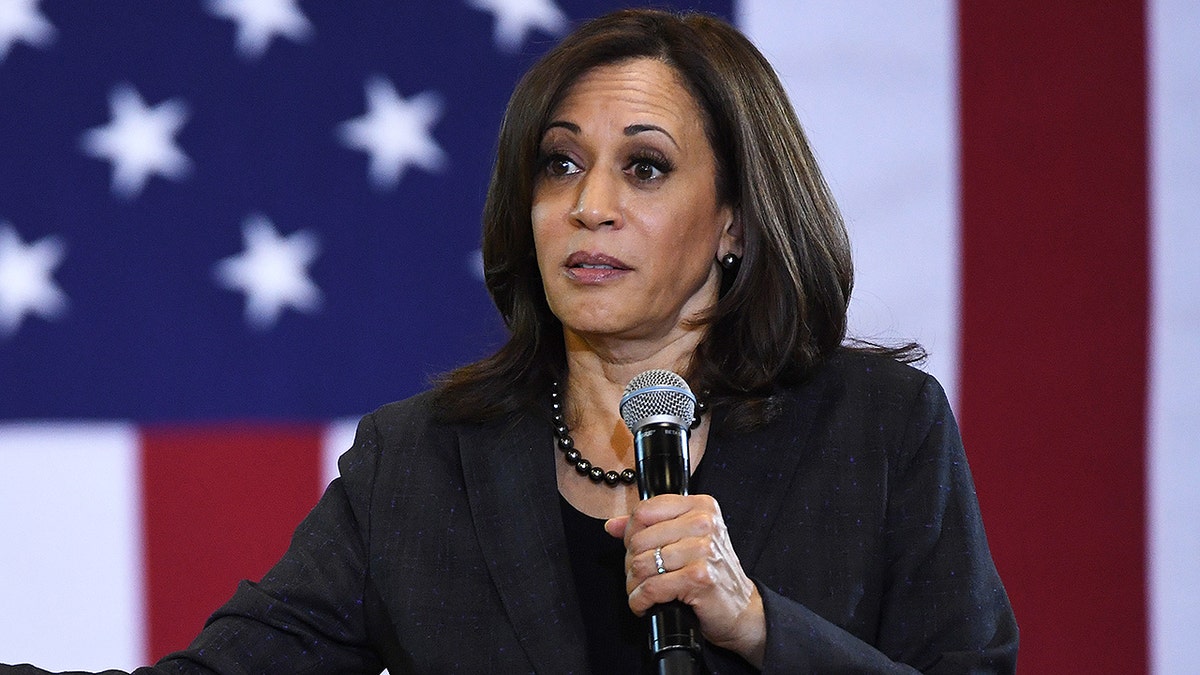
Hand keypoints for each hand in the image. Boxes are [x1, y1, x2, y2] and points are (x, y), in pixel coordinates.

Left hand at [605, 494, 765, 667]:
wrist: (742, 608)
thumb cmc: (713, 573)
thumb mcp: (685, 540)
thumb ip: (649, 527)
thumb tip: (612, 525)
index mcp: (700, 506)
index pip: (645, 510)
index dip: (630, 533)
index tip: (634, 549)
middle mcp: (704, 523)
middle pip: (639, 539)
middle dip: (630, 564)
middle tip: (639, 577)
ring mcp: (703, 549)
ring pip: (641, 564)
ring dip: (634, 585)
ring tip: (642, 592)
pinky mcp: (699, 577)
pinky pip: (651, 587)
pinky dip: (640, 601)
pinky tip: (645, 604)